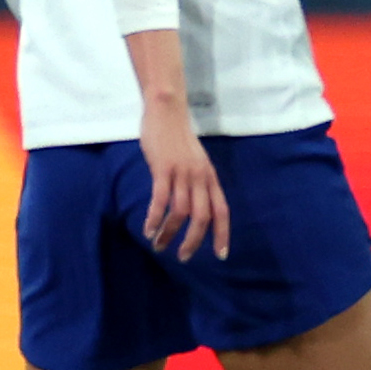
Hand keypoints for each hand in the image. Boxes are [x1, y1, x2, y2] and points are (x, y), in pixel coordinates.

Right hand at [140, 98, 227, 261]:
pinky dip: (154, 218)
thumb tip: (193, 206)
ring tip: (158, 245)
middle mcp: (200, 177)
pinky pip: (161, 199)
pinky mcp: (163, 169)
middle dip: (193, 241)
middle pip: (202, 217)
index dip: (223, 234)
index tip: (221, 255)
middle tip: (183, 257)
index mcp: (210, 177)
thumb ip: (196, 182)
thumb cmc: (178, 138)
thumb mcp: (195, 162)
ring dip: (169, 233)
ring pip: (180, 212)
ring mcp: (182, 173)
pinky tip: (148, 229)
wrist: (166, 112)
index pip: (222, 211)